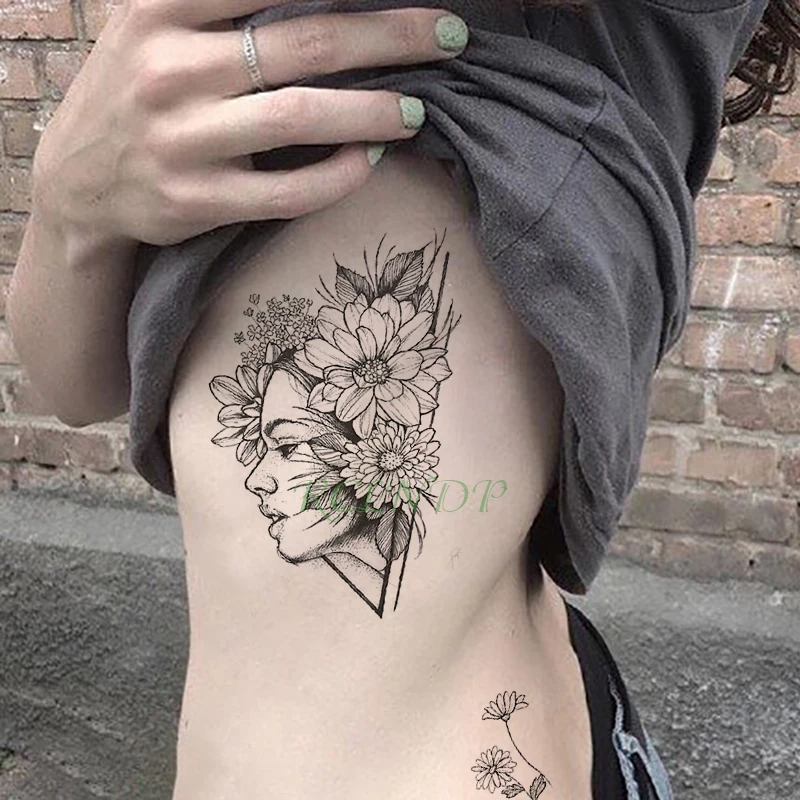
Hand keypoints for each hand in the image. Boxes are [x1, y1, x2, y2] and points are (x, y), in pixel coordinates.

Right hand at [32, 0, 468, 246]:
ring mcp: (182, 139)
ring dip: (375, 111)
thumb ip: (218, 3)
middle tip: (448, 35)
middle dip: (391, 36)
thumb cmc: (134, 95)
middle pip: (306, 42)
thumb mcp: (152, 25)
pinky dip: (338, 177)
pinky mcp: (197, 200)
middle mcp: (170, 68)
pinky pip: (287, 191)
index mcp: (161, 9)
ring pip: (302, 117)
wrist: (78, 185)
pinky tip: (367, 161)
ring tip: (418, 110)